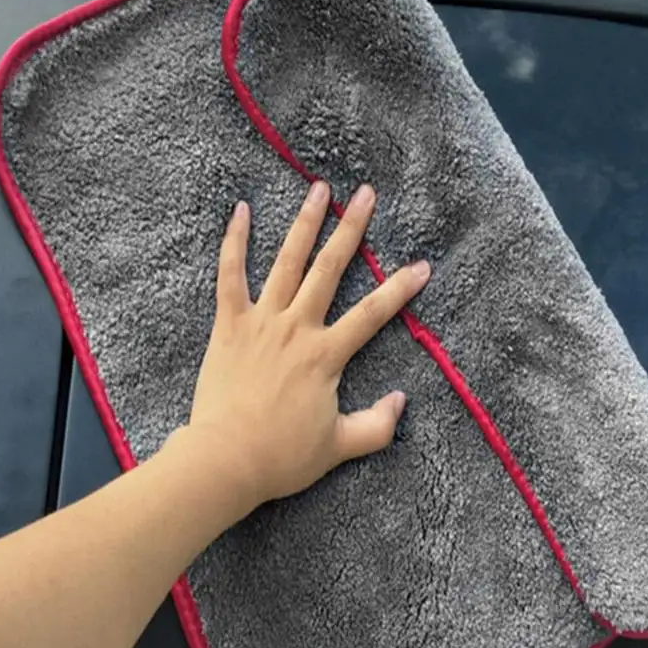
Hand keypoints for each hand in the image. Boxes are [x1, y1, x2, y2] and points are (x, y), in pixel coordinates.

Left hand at [187, 181, 430, 509]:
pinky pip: (230, 276)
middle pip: (329, 270)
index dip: (400, 288)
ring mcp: (260, 322)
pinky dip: (234, 242)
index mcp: (325, 355)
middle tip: (366, 195)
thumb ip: (377, 425)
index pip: (372, 314)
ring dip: (304, 223)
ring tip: (319, 189)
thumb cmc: (281, 456)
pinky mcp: (228, 325)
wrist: (225, 459)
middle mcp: (296, 328)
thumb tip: (402, 400)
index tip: (422, 265)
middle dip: (351, 229)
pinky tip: (240, 211)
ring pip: (286, 262)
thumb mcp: (340, 447)